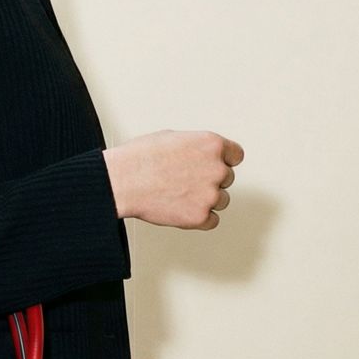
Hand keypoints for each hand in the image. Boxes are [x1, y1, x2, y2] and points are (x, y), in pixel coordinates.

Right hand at [102, 130, 242, 229]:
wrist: (123, 181)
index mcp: (211, 144)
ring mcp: (210, 194)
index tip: (217, 166)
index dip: (224, 161)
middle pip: (227, 178)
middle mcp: (216, 168)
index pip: (236, 155)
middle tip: (185, 181)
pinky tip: (181, 210)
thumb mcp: (172, 138)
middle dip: (210, 180)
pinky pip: (212, 221)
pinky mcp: (200, 216)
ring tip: (179, 195)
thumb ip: (195, 147)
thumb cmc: (140, 158)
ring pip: (221, 201)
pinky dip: (199, 219)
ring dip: (205, 200)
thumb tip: (200, 155)